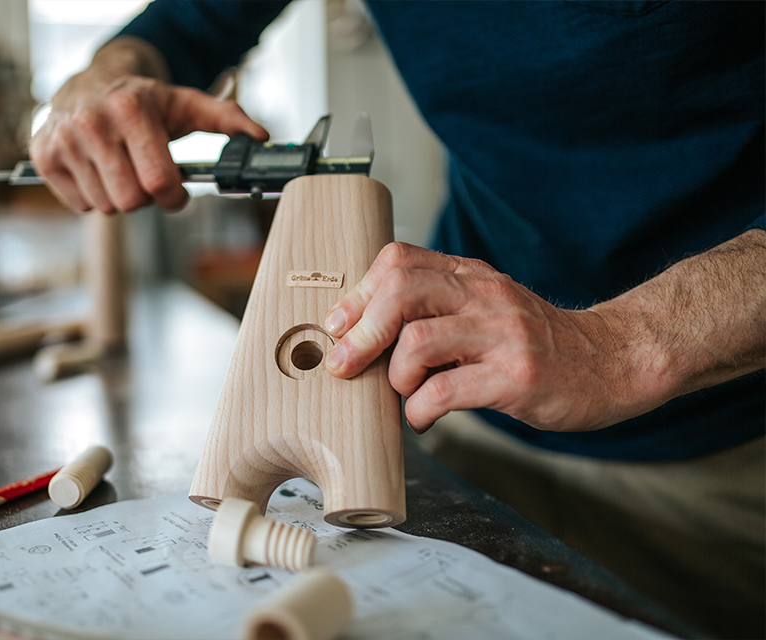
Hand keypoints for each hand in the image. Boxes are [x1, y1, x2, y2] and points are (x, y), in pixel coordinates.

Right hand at [30, 39, 266, 213]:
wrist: (89, 84)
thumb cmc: (143, 101)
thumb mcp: (186, 104)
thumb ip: (226, 120)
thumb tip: (260, 137)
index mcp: (130, 109)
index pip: (159, 182)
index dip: (174, 197)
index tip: (176, 191)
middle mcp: (92, 123)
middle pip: (132, 202)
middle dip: (147, 197)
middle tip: (146, 176)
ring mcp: (64, 140)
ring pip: (107, 207)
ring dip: (121, 197)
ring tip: (122, 169)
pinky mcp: (44, 157)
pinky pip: (80, 207)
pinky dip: (94, 197)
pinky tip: (98, 172)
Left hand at [322, 242, 636, 433]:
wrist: (615, 360)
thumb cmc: (540, 341)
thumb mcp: (489, 307)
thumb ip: (440, 308)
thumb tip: (369, 332)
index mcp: (472, 276)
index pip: (400, 261)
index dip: (359, 293)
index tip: (338, 326)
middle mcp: (485, 296)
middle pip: (401, 291)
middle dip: (360, 331)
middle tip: (344, 364)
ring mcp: (502, 335)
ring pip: (418, 340)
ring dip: (395, 374)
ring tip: (404, 391)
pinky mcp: (517, 378)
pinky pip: (446, 391)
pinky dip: (420, 410)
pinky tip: (424, 417)